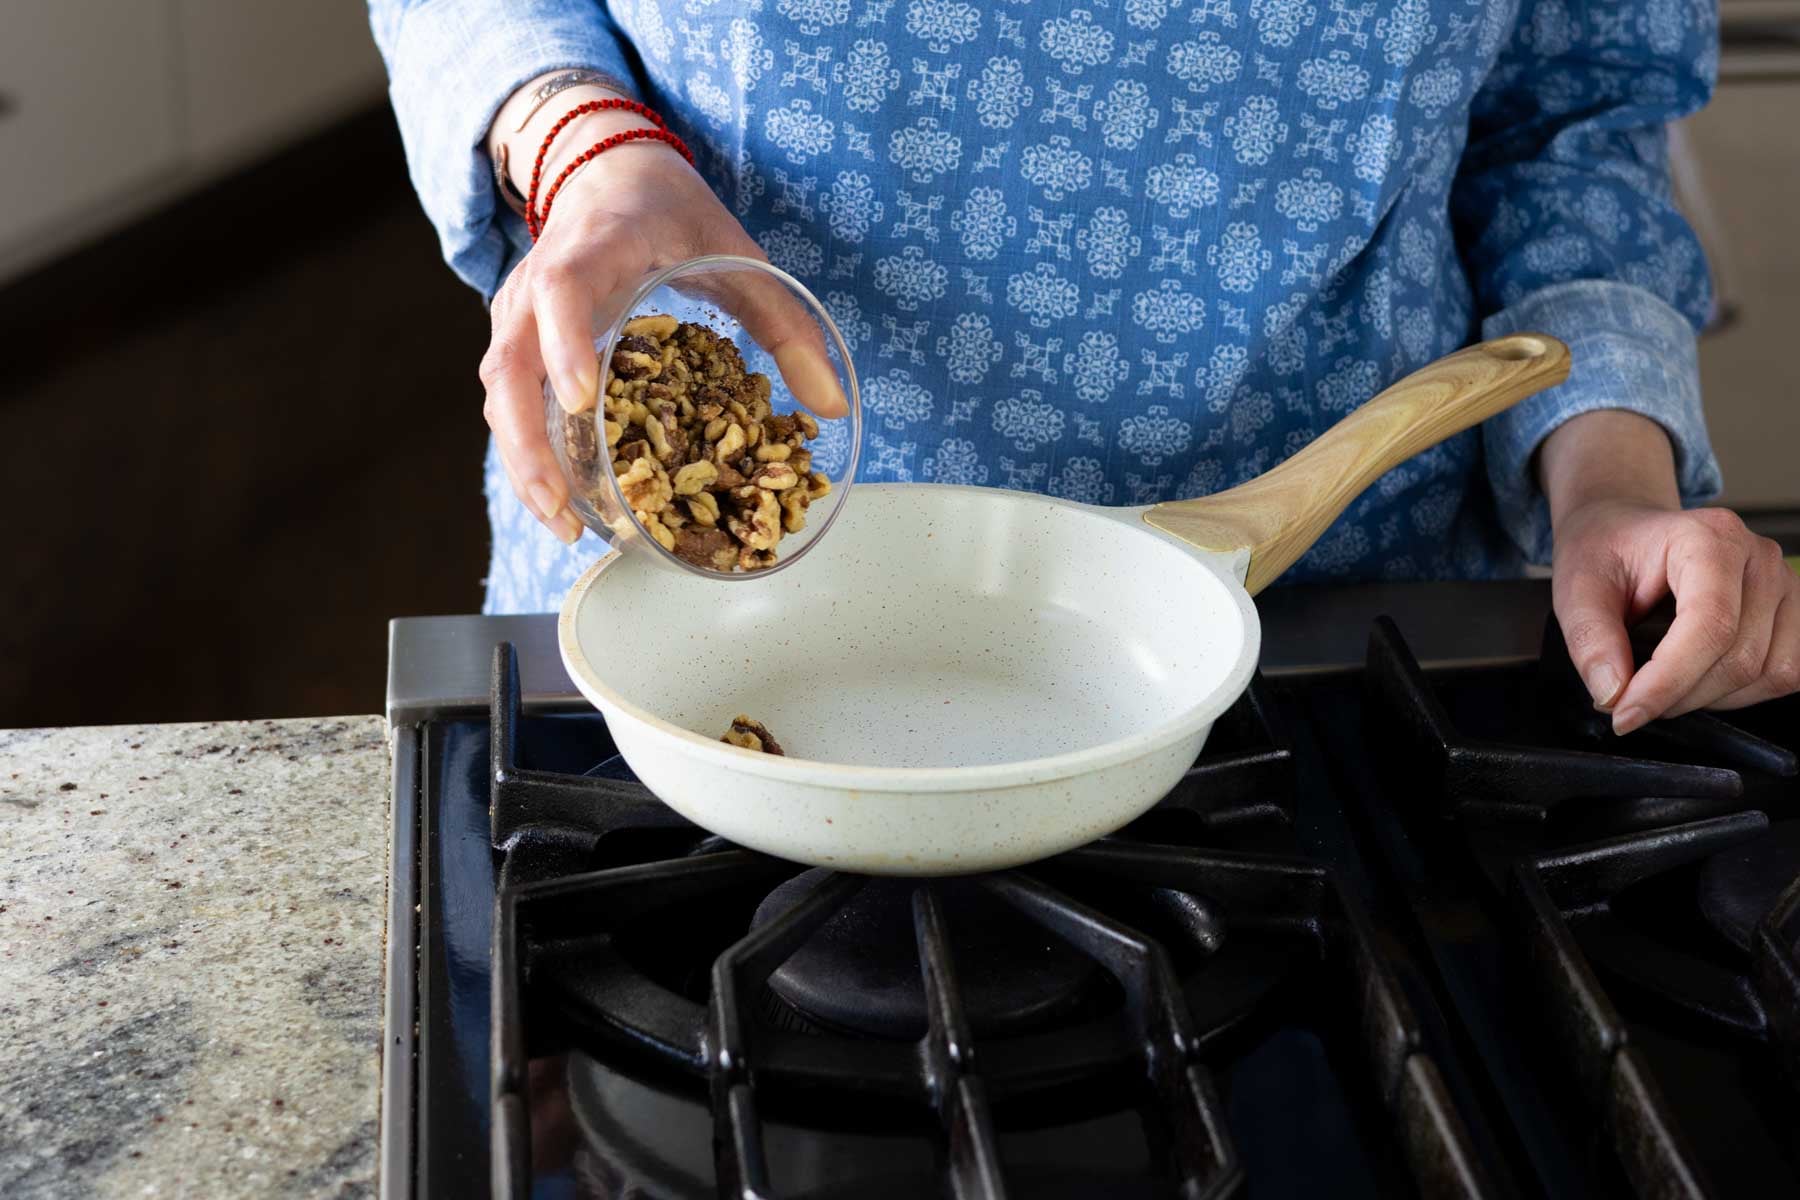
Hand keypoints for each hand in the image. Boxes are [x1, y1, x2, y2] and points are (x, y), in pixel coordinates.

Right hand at [480, 95, 845, 542]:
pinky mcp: (518, 341)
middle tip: (564, 506)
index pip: (561, 291)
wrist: (610, 173)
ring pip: (499, 392)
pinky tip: (561, 500)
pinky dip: (527, 451)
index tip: (579, 399)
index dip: (565, 344)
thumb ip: (786, 326)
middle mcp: (537, 286)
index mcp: (593, 250)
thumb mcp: (739, 253)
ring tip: (564, 523)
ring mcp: (518, 315)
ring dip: (522, 462)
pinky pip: (510, 400)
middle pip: (508, 365)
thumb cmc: (674, 215)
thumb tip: (833, 408)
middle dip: (527, 442)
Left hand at [1543, 413, 1799, 733]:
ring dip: (1709, 699)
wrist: (1625, 531)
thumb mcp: (1576, 588)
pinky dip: (1740, 694)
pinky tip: (1697, 682)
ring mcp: (1783, 585)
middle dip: (1679, 696)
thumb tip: (1614, 693)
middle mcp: (1758, 558)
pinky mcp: (1791, 612)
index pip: (1709, 626)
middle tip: (1629, 701)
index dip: (1668, 682)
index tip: (1626, 713)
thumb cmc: (1605, 551)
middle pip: (1740, 658)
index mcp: (1708, 538)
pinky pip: (1786, 673)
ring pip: (1768, 672)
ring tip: (1660, 685)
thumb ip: (1591, 640)